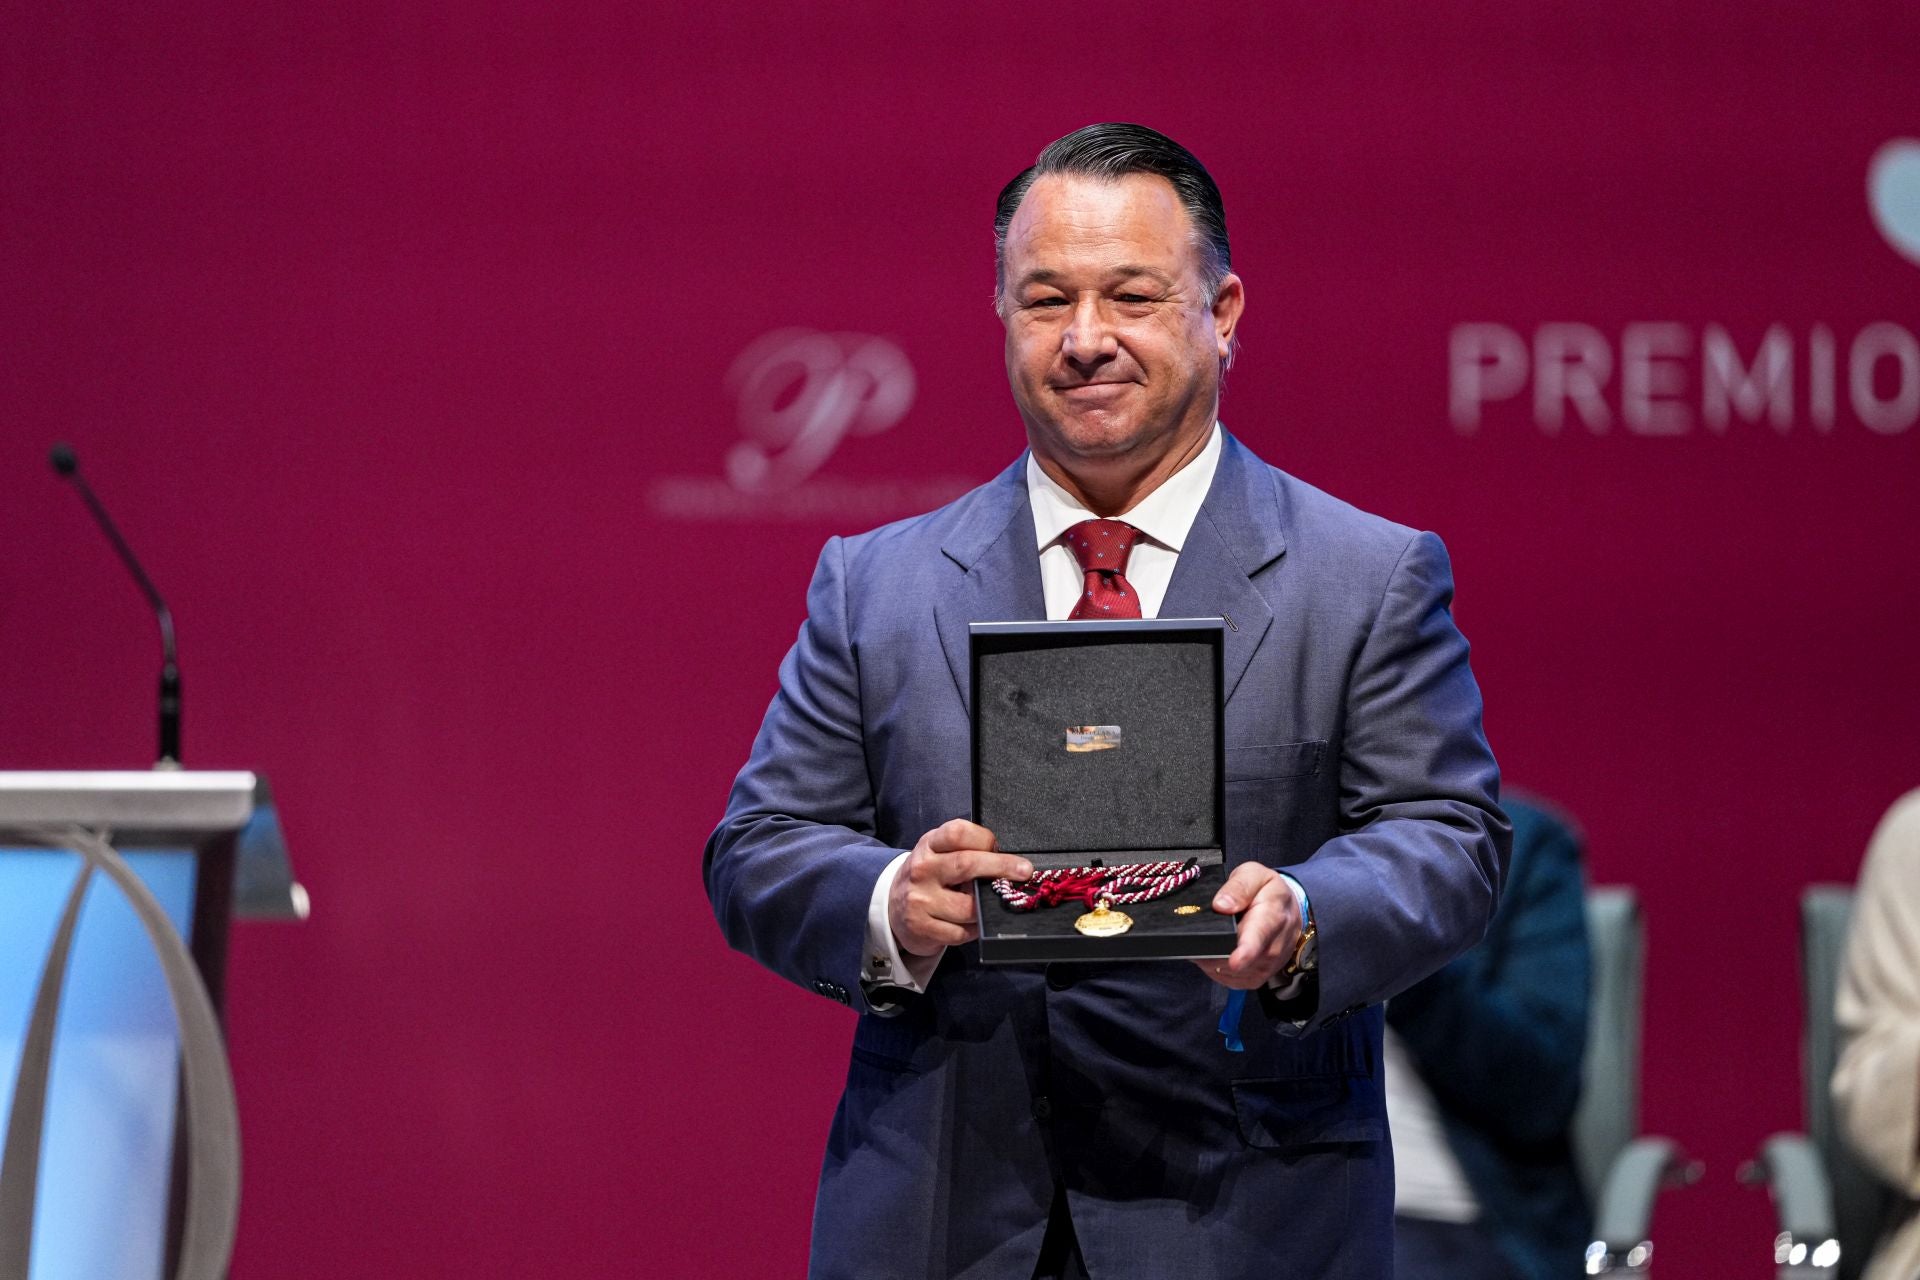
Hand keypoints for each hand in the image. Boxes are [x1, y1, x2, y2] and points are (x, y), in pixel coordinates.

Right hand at [889, 819, 1031, 956]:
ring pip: (968, 906)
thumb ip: (967, 851)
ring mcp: (919, 900)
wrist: (893, 907)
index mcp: (929, 845)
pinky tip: (971, 923)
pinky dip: (974, 929)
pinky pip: (961, 932)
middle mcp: (921, 869)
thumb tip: (1009, 862)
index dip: (985, 839)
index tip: (1000, 847)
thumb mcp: (939, 853)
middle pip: (966, 864)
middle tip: (1024, 871)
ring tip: (989, 904)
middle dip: (1001, 867)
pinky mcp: (921, 927)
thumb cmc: (929, 876)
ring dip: (986, 907)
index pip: (958, 833)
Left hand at [1194, 862, 1300, 989]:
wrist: (1288, 910)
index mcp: (1273, 915)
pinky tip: (1214, 954)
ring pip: (1233, 974)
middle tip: (1198, 940)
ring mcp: (1268, 965)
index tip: (1235, 960)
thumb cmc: (1267, 891)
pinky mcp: (1259, 976)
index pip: (1259, 937)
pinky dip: (1217, 969)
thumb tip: (1221, 905)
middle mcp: (1274, 946)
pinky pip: (1232, 980)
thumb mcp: (1254, 875)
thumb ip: (1238, 887)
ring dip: (1213, 961)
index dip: (1246, 951)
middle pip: (1242, 961)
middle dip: (1214, 953)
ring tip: (1207, 942)